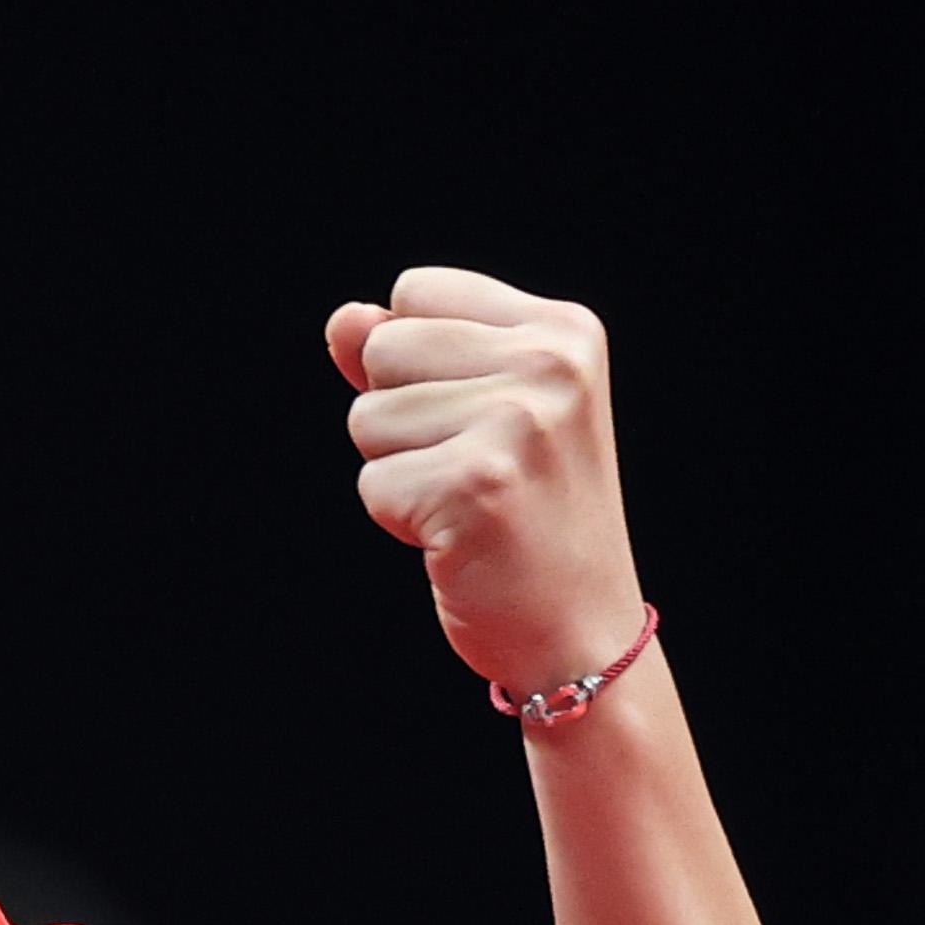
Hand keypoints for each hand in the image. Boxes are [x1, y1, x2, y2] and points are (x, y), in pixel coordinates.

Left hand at [326, 269, 643, 697]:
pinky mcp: (478, 486)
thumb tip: (342, 320)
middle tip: (475, 473)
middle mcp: (552, 365)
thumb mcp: (486, 412)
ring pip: (368, 417)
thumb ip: (414, 354)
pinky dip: (401, 522)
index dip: (418, 363)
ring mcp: (520, 424)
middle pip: (384, 346)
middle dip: (401, 417)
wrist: (581, 632)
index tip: (481, 422)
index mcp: (564, 330)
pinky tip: (462, 540)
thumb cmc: (529, 520)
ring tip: (470, 505)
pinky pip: (373, 485)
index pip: (415, 291)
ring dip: (400, 472)